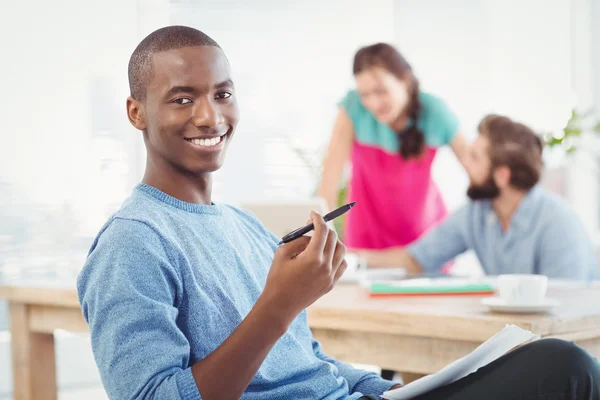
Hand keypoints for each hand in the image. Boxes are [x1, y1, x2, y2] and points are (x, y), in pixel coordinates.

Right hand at [262, 210, 346, 324]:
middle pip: (333, 238)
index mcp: (312, 258)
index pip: (322, 230)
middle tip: (313, 226)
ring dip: (333, 240)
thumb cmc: (277, 279)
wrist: (280, 306)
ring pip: (341, 250)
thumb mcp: (282, 253)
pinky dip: (337, 255)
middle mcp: (325, 266)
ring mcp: (331, 276)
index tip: (312, 214)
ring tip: (320, 240)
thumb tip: (310, 233)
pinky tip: (326, 254)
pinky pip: (342, 264)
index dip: (317, 219)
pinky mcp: (331, 283)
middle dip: (324, 228)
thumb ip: (298, 240)